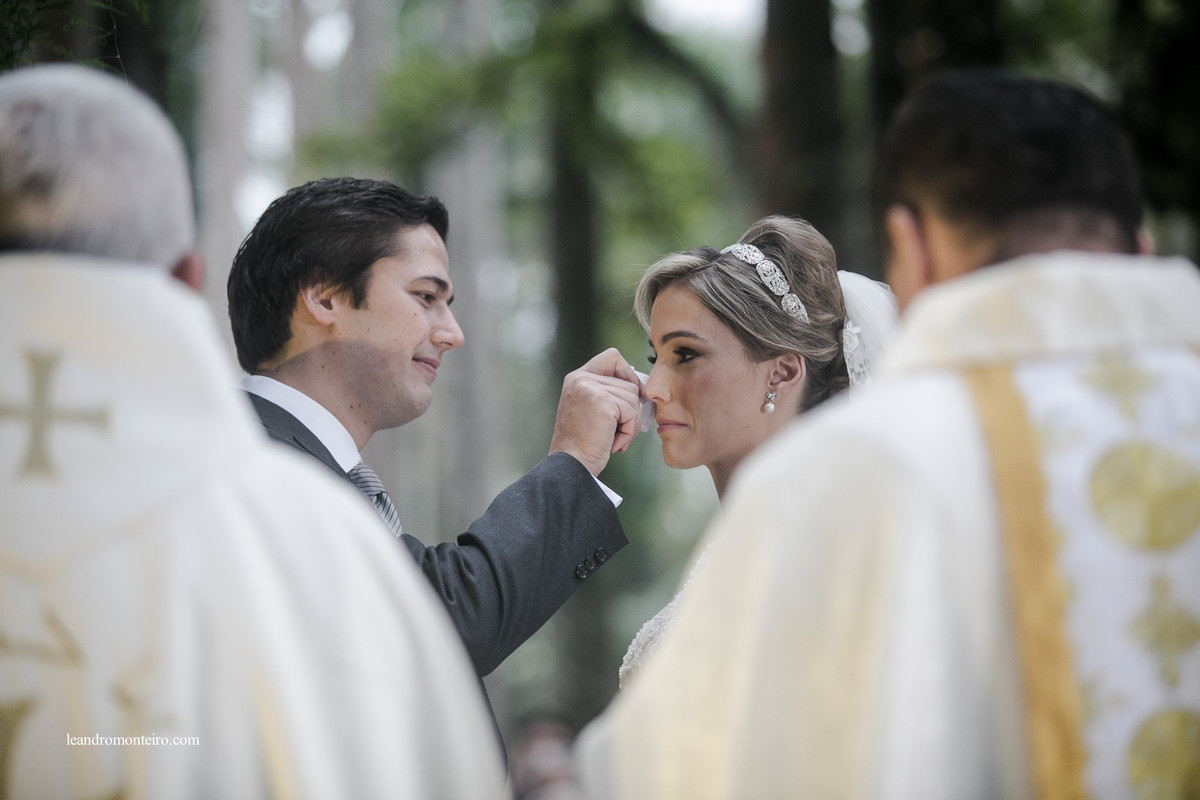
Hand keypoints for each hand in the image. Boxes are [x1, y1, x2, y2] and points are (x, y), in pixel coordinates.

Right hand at [549, 348, 642, 476]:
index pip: (612, 357)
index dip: (627, 373)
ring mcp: (591, 388)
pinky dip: (629, 432)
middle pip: (628, 382)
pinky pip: (632, 412)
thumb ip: (609, 393)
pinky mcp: (603, 402)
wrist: (570, 466)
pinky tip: (613, 443)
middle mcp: (581, 378)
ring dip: (630, 424)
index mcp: (577, 378)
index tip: (631, 395)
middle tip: (618, 432)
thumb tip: (642, 388)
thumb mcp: (591, 410)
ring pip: (633, 398)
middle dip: (631, 410)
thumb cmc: (583, 444)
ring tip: (613, 439)